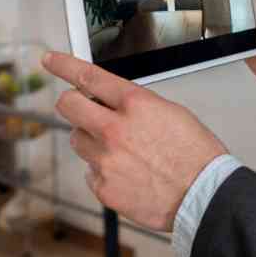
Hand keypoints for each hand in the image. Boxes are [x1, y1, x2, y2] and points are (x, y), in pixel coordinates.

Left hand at [40, 50, 227, 232]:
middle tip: (80, 108)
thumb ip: (136, 104)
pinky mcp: (103, 187)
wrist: (204, 196)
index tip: (51, 60)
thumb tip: (113, 102)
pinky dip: (103, 171)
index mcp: (135, 104)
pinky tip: (126, 173)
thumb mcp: (171, 112)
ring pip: (77, 140)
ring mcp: (106, 160)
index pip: (88, 76)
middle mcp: (114, 130)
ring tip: (120, 150)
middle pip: (68, 106)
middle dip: (71, 103)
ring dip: (91, 140)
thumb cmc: (195, 155)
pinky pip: (90, 172)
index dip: (64, 65)